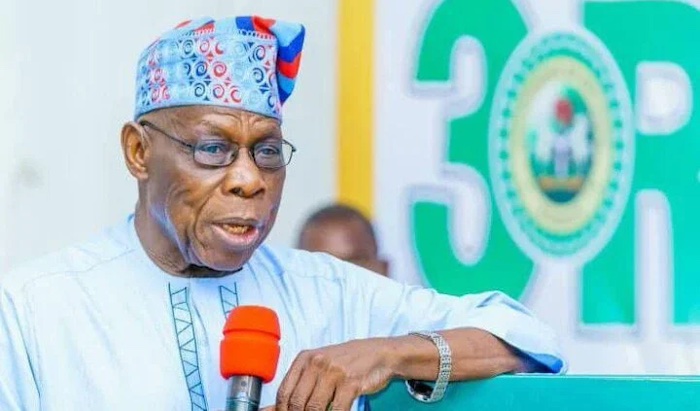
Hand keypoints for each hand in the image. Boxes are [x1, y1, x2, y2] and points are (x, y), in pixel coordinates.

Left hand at [275, 338, 396, 410]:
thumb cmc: (346, 362)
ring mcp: (333, 372)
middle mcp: (316, 363)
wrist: (379, 353)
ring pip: (314, 408)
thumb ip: (299, 385)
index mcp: (304, 359)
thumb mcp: (319, 367)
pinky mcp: (350, 382)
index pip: (284, 392)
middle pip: (296, 402)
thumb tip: (272, 409)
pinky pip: (337, 409)